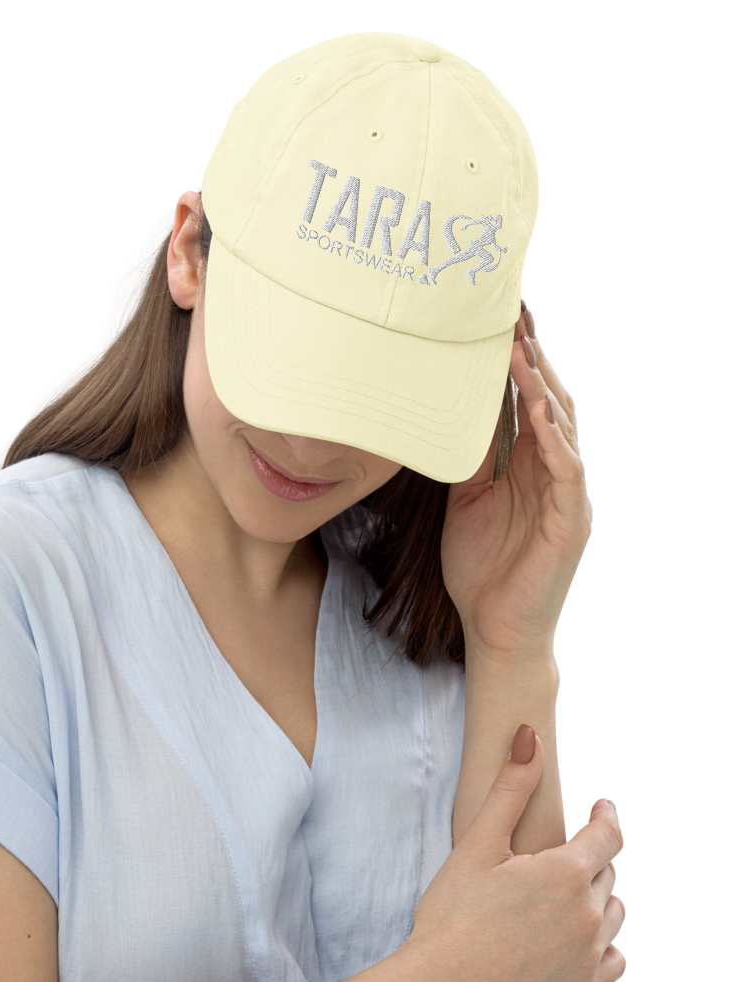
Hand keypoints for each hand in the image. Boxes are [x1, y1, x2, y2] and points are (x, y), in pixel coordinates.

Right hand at [399, 726, 626, 981]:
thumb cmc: (453, 915)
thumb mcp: (478, 843)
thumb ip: (510, 788)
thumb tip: (528, 736)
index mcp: (565, 875)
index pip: (607, 836)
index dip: (607, 816)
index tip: (602, 806)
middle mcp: (587, 917)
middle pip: (608, 874)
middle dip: (593, 855)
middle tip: (569, 849)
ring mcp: (589, 959)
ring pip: (613, 916)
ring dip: (597, 896)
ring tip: (571, 890)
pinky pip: (613, 960)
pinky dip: (602, 942)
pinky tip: (579, 938)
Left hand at [441, 299, 592, 658]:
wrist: (494, 630)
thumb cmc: (482, 569)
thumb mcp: (466, 501)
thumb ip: (468, 460)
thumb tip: (449, 416)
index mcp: (530, 466)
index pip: (524, 402)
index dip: (513, 361)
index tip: (493, 321)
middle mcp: (554, 472)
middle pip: (547, 401)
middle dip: (530, 357)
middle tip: (509, 314)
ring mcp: (567, 495)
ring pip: (561, 428)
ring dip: (539, 387)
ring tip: (517, 349)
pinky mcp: (571, 522)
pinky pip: (567, 471)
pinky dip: (554, 439)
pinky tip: (538, 411)